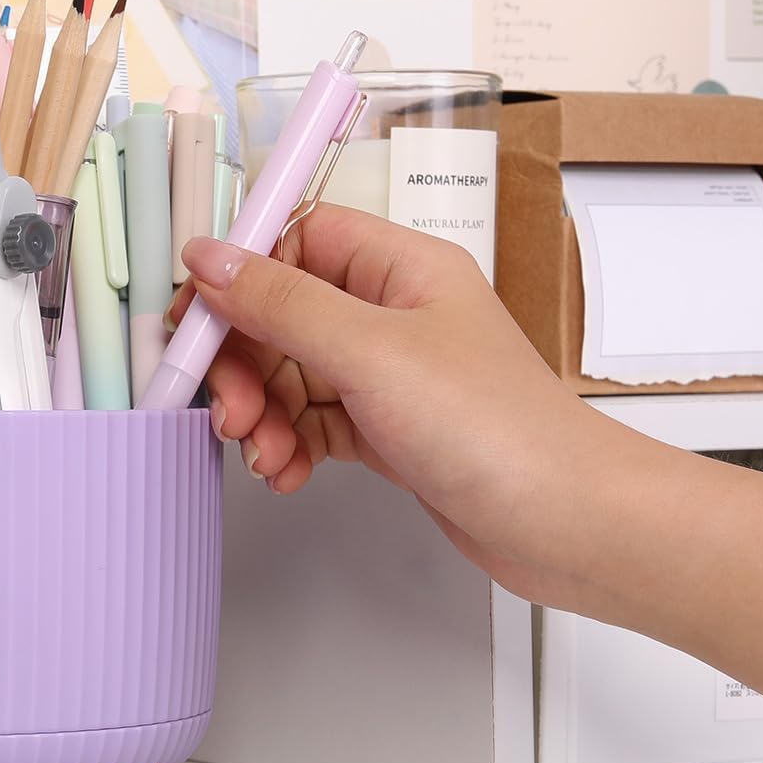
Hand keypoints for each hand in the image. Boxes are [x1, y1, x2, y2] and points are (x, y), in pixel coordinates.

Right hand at [171, 206, 630, 607]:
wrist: (565, 524)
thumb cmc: (499, 430)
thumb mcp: (371, 353)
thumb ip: (282, 303)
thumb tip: (211, 258)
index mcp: (400, 268)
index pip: (296, 239)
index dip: (241, 275)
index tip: (197, 320)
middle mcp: (393, 313)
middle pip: (281, 313)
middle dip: (243, 363)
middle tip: (229, 407)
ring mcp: (390, 374)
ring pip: (290, 374)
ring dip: (261, 413)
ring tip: (262, 451)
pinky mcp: (387, 429)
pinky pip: (311, 422)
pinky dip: (287, 445)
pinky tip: (285, 471)